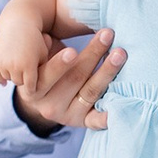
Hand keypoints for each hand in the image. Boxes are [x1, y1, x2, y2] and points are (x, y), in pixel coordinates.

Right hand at [0, 26, 54, 95]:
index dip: (32, 88)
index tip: (33, 89)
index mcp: (29, 66)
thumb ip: (43, 71)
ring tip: (17, 70)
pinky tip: (4, 82)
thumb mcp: (44, 55)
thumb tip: (40, 86)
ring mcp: (3, 63)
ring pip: (7, 78)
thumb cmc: (35, 41)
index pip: (30, 87)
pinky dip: (0, 78)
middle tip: (25, 76)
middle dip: (22, 79)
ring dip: (12, 75)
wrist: (18, 24)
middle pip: (19, 82)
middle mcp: (15, 66)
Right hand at [11, 29, 125, 134]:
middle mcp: (50, 106)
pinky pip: (98, 119)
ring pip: (91, 92)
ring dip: (107, 71)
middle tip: (107, 35)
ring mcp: (69, 116)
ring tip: (119, 54)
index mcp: (33, 89)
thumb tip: (51, 37)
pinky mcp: (84, 122)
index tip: (72, 50)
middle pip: (75, 79)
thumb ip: (41, 47)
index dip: (59, 65)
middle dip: (92, 55)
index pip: (47, 76)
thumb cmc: (42, 67)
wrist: (45, 98)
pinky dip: (110, 113)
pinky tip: (124, 101)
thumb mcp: (35, 56)